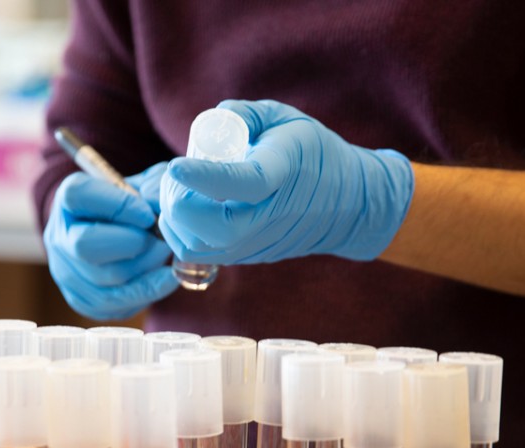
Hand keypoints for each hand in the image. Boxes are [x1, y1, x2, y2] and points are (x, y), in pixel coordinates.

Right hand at [43, 163, 176, 320]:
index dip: (118, 205)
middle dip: (131, 243)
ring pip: (104, 278)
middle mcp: (59, 236)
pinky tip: (166, 278)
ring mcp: (66, 271)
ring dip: (145, 267)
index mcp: (69, 199)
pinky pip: (113, 303)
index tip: (148, 214)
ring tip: (163, 253)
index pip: (79, 196)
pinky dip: (147, 291)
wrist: (118, 235)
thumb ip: (154, 185)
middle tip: (157, 239)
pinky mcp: (80, 299)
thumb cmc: (133, 205)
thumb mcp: (144, 185)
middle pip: (84, 245)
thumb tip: (156, 202)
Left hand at [158, 100, 414, 264]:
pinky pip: (198, 254)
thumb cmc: (312, 152)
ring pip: (197, 246)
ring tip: (180, 191)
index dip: (204, 177)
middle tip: (178, 175)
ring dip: (175, 220)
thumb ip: (242, 114)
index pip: (243, 183)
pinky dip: (180, 232)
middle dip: (178, 200)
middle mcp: (269, 216)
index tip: (175, 166)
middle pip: (210, 227)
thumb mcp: (284, 118)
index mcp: (282, 173)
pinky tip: (185, 209)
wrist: (349, 204)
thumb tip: (209, 123)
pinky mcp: (246, 257)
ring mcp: (257, 243)